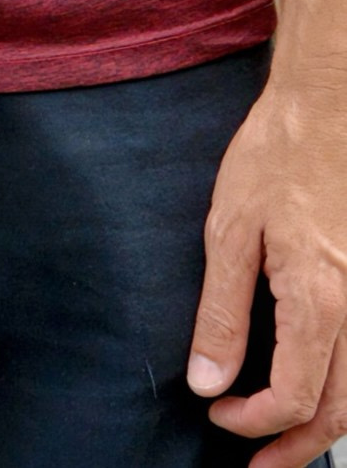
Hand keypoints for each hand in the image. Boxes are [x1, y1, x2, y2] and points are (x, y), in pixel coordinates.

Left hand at [188, 72, 346, 464]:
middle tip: (259, 466)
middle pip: (340, 413)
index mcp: (321, 301)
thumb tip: (207, 382)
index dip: (253, 421)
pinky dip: (343, 388)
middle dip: (297, 448)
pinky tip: (313, 388)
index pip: (295, 399)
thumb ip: (222, 313)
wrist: (327, 107)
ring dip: (324, 426)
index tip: (216, 415)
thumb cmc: (276, 157)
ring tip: (284, 441)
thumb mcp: (230, 230)